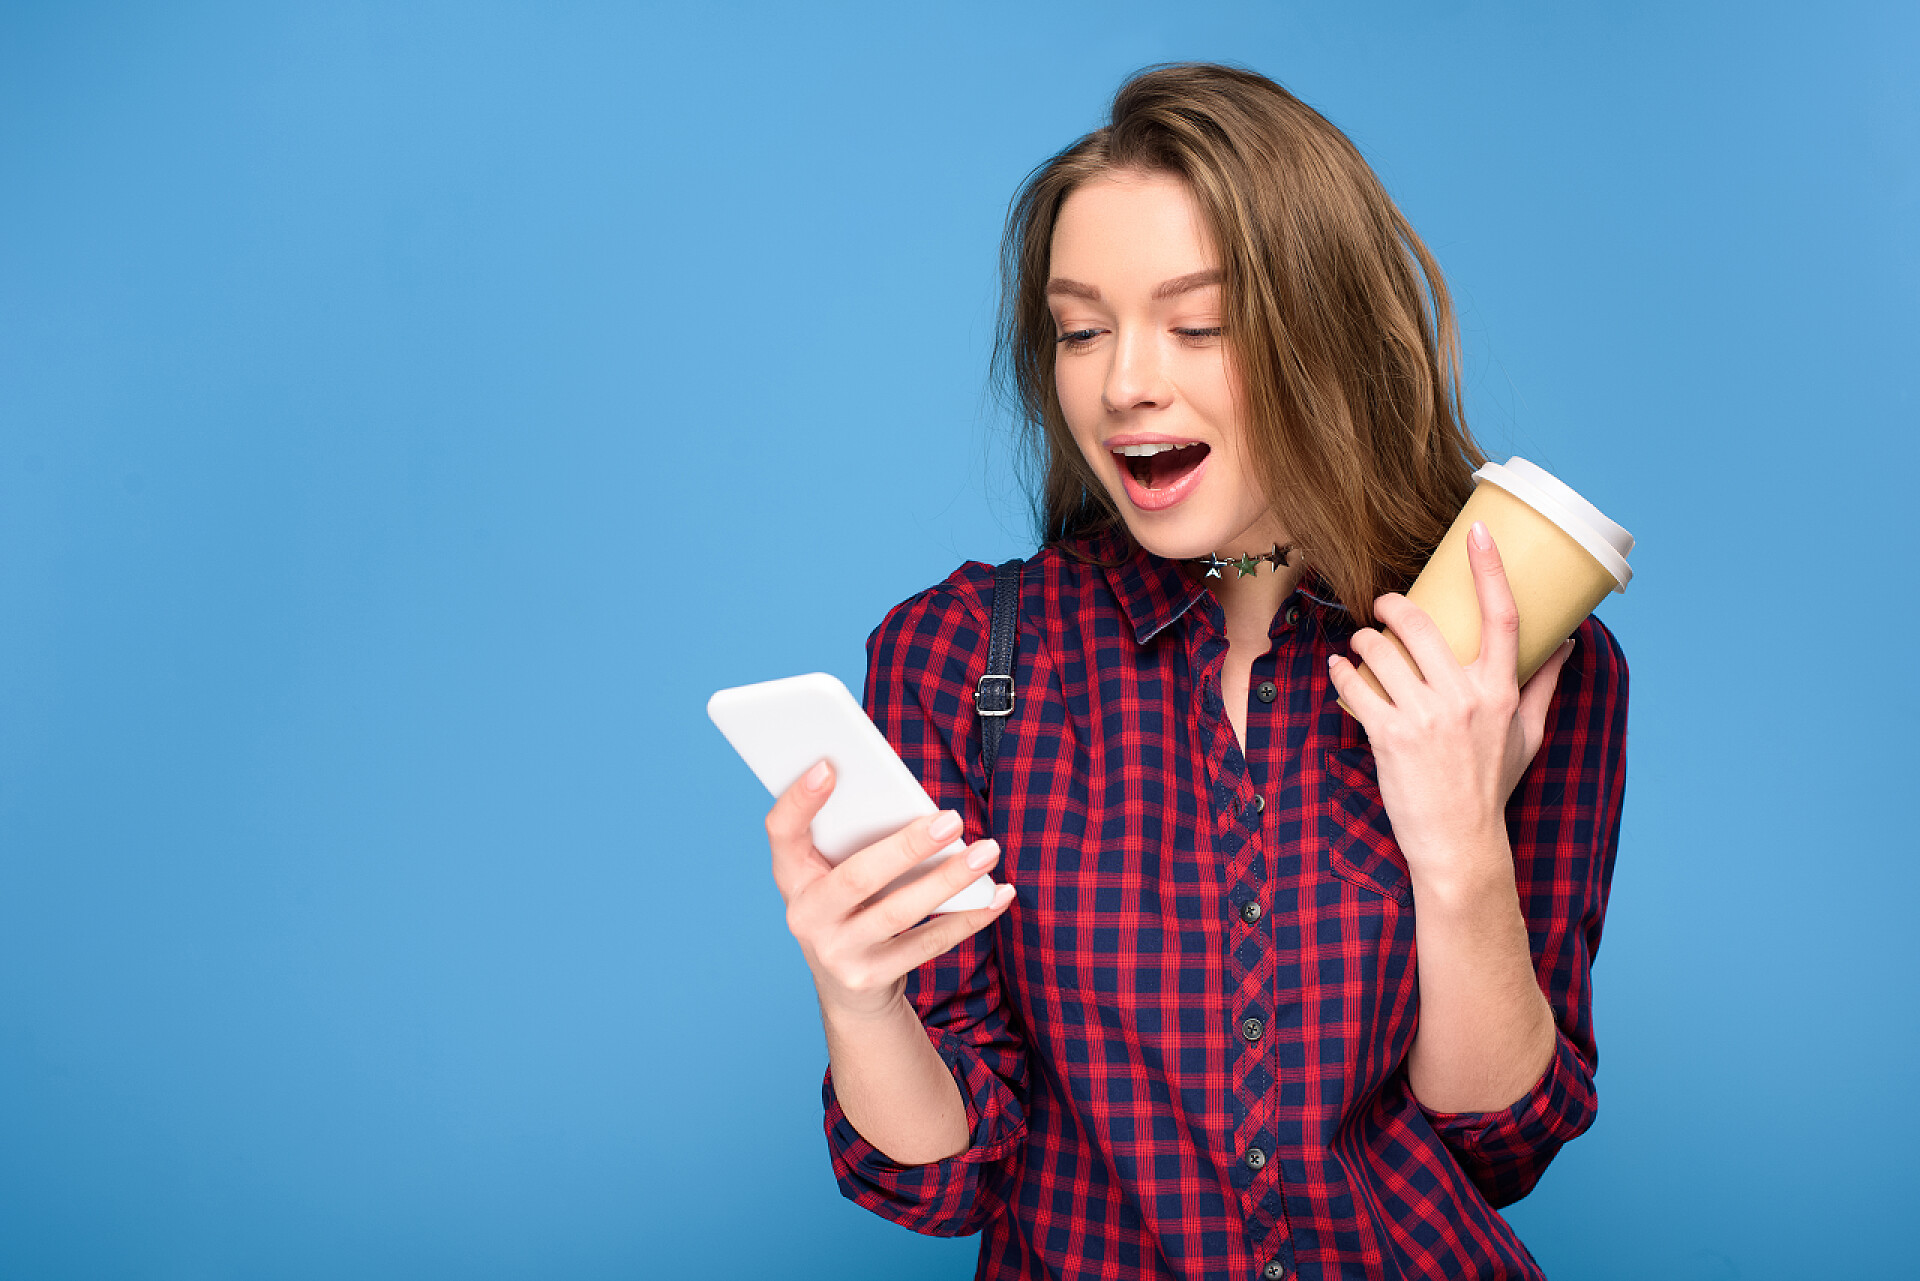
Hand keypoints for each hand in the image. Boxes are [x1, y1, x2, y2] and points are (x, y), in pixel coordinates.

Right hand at [767, 759, 1015, 1026]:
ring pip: (898, 912)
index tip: (828, 765)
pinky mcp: (871, 978)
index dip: (799, 799)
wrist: (849, 992)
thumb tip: (919, 807)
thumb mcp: (837, 875)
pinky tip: (998, 895)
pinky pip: (928, 943)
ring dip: (948, 879)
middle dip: (907, 846)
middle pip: (857, 877)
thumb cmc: (851, 908)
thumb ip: (858, 841)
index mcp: (792, 875)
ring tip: (987, 851)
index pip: (782, 831)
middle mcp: (805, 915)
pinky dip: (969, 917)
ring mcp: (836, 952)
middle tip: (952, 819)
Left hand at [1326, 522, 1574, 883]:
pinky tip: (1340, 669)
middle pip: (1422, 623)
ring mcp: (1426, 717)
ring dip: (1363, 639)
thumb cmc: (1491, 785)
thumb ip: (1543, 685)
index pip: (1503, 617)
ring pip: (1381, 651)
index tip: (1476, 532)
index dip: (1489, 569)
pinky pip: (1356, 686)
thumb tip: (1567, 644)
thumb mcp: (1528, 734)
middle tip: (1383, 605)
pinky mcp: (1390, 736)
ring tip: (1361, 643)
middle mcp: (1465, 698)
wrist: (1459, 841)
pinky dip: (1342, 672)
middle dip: (1392, 605)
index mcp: (1501, 691)